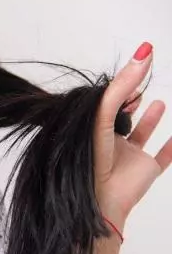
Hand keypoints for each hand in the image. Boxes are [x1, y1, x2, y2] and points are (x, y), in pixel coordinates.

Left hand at [93, 41, 171, 232]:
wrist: (100, 199)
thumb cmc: (92, 159)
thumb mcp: (102, 116)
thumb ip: (120, 88)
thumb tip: (143, 54)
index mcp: (94, 132)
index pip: (105, 105)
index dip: (117, 89)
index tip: (131, 69)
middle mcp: (110, 143)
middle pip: (121, 118)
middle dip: (129, 101)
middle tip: (137, 86)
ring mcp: (129, 158)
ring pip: (140, 135)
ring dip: (149, 119)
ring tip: (156, 102)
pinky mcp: (146, 171)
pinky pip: (162, 157)